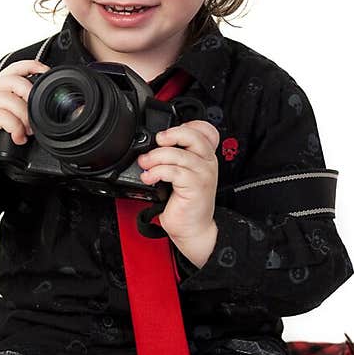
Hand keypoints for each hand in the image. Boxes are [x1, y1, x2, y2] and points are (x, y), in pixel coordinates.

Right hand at [0, 59, 49, 209]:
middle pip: (16, 81)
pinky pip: (4, 117)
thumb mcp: (2, 119)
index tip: (46, 73)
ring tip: (27, 132)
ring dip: (25, 118)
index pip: (14, 68)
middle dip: (31, 98)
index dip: (33, 66)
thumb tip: (41, 108)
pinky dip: (15, 129)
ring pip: (12, 100)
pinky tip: (17, 138)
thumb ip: (16, 108)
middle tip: (36, 118)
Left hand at [137, 120, 219, 265]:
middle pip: (193, 135)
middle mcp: (207, 162)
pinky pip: (173, 171)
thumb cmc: (186, 204)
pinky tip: (149, 177)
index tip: (167, 136)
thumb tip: (151, 147)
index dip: (186, 125)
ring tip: (145, 165)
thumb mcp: (181, 175)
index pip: (204, 130)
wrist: (193, 229)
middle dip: (170, 135)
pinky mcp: (195, 186)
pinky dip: (156, 172)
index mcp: (205, 157)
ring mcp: (203, 174)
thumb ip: (174, 158)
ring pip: (178, 154)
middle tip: (156, 142)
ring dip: (156, 157)